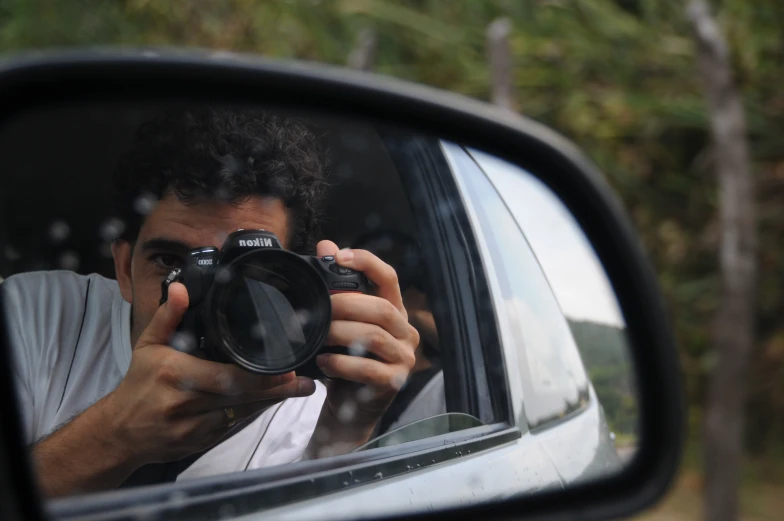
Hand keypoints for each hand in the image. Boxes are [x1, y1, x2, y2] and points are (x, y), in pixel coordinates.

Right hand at [102, 281, 316, 465]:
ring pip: (242, 414)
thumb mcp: (147, 345)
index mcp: (177, 374)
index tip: (285, 366)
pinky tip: (272, 401)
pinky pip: (234, 426)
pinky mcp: (201, 442)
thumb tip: (180, 288)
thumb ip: (168, 317)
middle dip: (276, 389)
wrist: (121, 432)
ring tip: (300, 388)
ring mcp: (195, 426)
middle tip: (303, 379)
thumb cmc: (138, 385)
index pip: (227, 376)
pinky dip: (253, 412)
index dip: (259, 375)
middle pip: (241, 397)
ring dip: (272, 401)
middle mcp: (188, 402)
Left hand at [306, 241, 418, 457]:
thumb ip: (336, 287)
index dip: (367, 262)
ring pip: (374, 337)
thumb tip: (325, 245)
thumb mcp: (339, 323)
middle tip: (318, 308)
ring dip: (341, 334)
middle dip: (346, 304)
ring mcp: (403, 358)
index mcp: (394, 311)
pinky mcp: (394, 382)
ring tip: (318, 337)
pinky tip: (324, 362)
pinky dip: (343, 363)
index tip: (339, 256)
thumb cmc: (345, 362)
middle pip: (381, 308)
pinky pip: (370, 369)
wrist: (349, 411)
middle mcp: (405, 332)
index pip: (389, 278)